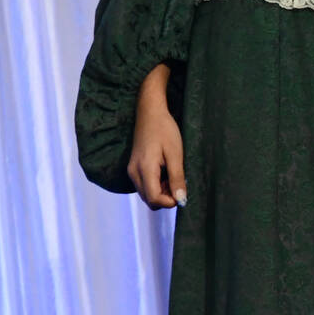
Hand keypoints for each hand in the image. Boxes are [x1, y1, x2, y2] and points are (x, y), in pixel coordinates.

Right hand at [127, 67, 186, 210]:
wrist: (150, 113)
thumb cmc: (164, 130)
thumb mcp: (175, 154)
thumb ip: (177, 178)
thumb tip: (181, 200)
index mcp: (144, 169)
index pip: (154, 198)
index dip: (170, 201)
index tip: (182, 193)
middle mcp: (133, 172)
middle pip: (149, 200)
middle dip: (165, 198)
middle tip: (179, 183)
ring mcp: (131, 170)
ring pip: (146, 194)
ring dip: (161, 192)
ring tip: (173, 176)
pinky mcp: (133, 168)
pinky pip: (144, 186)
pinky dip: (156, 186)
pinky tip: (165, 173)